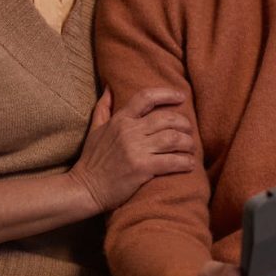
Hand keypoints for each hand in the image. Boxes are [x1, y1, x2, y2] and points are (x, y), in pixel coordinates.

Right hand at [69, 86, 194, 212]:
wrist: (85, 187)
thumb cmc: (91, 159)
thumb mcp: (94, 129)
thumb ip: (103, 107)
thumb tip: (109, 87)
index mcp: (120, 120)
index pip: (146, 98)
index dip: (167, 94)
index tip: (181, 97)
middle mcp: (129, 131)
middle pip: (166, 119)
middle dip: (183, 123)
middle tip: (188, 131)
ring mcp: (136, 149)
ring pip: (173, 138)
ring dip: (188, 143)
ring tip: (190, 147)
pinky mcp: (143, 168)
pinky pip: (172, 161)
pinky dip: (185, 162)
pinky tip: (189, 164)